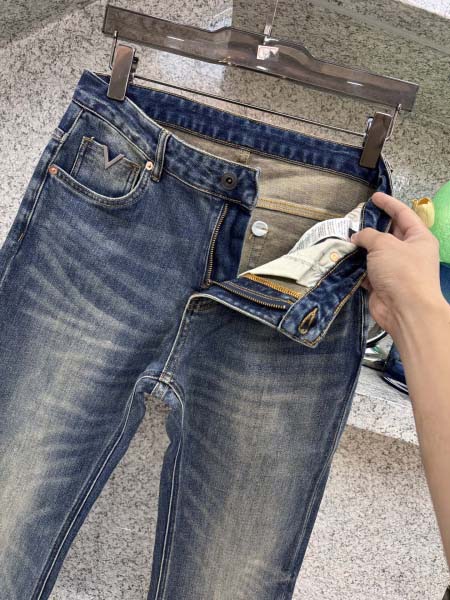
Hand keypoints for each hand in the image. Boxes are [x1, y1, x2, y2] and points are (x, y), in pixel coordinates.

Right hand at [351, 192, 444, 337]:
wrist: (406, 311)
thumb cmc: (402, 272)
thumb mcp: (385, 245)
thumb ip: (369, 235)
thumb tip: (357, 237)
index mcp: (419, 238)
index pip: (403, 214)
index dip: (388, 204)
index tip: (374, 197)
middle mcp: (409, 253)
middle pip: (389, 234)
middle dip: (372, 227)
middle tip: (354, 219)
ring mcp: (396, 270)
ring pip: (376, 254)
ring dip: (361, 248)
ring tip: (344, 238)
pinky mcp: (382, 285)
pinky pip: (367, 272)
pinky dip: (356, 267)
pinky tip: (343, 260)